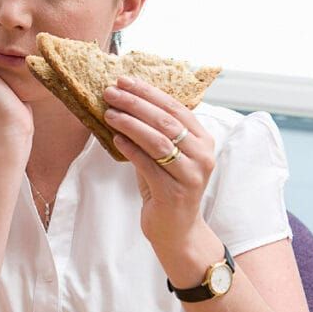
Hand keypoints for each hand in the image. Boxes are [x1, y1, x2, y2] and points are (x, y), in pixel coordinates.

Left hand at [102, 76, 215, 250]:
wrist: (176, 230)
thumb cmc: (166, 187)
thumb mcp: (165, 155)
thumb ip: (154, 131)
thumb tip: (123, 102)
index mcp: (203, 140)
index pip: (175, 107)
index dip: (148, 92)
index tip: (124, 81)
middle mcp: (202, 155)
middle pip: (165, 121)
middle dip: (135, 103)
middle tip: (110, 93)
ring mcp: (191, 175)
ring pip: (158, 141)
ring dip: (130, 124)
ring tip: (109, 114)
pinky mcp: (174, 192)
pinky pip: (148, 165)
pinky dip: (130, 149)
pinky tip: (115, 138)